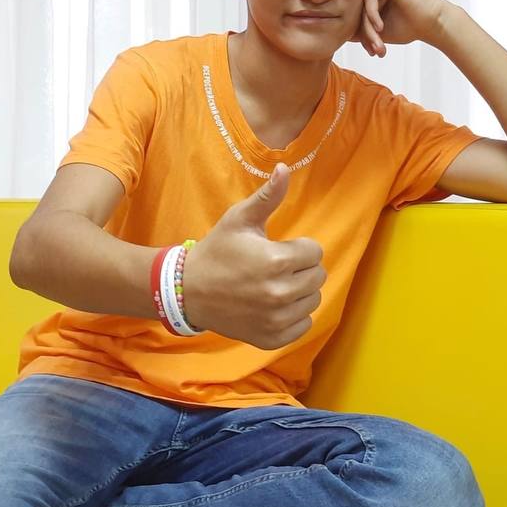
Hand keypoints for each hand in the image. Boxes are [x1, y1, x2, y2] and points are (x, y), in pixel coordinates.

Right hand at [180, 164, 325, 349]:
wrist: (188, 290)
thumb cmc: (217, 251)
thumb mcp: (239, 219)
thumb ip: (268, 197)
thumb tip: (285, 168)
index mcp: (276, 261)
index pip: (315, 252)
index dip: (298, 248)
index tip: (277, 249)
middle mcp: (279, 293)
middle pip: (318, 276)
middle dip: (301, 269)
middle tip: (276, 267)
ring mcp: (276, 319)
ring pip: (313, 301)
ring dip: (299, 292)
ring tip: (274, 285)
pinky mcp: (272, 338)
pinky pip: (303, 326)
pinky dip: (293, 317)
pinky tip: (273, 306)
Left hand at [351, 0, 450, 57]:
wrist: (433, 23)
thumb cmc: (409, 27)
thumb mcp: (378, 32)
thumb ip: (359, 29)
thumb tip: (336, 33)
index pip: (357, 14)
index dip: (361, 35)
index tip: (371, 51)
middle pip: (358, 10)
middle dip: (366, 34)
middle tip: (375, 50)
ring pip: (362, 6)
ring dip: (369, 28)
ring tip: (379, 43)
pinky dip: (372, 15)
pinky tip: (380, 27)